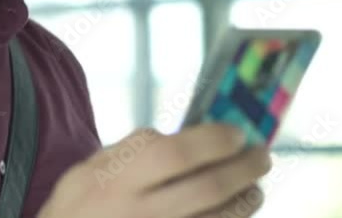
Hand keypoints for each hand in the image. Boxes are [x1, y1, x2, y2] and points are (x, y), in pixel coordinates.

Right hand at [38, 123, 271, 217]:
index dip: (213, 140)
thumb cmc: (80, 205)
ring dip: (247, 201)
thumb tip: (185, 136)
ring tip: (254, 187)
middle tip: (261, 155)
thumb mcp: (89, 169)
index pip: (174, 154)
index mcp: (115, 182)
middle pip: (208, 188)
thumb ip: (133, 152)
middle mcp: (139, 214)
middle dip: (244, 168)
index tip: (235, 132)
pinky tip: (235, 214)